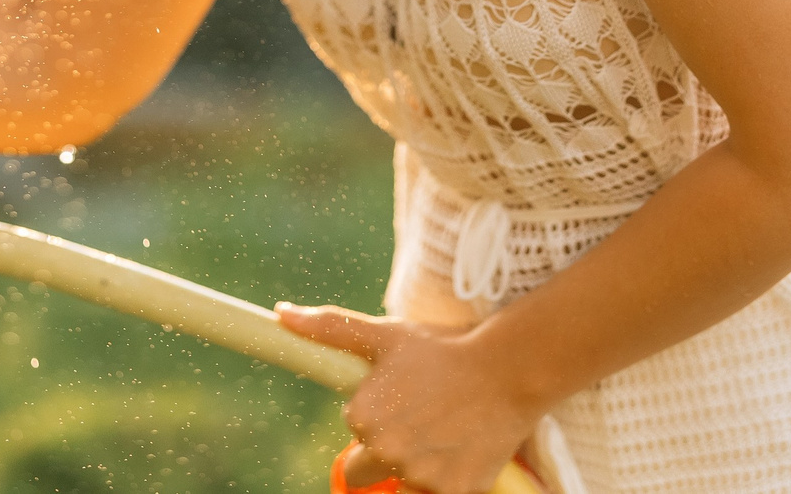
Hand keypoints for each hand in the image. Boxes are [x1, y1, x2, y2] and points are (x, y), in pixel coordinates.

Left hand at [277, 304, 543, 493]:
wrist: (508, 369)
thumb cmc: (443, 350)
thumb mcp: (384, 335)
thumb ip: (328, 328)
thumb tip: (281, 314)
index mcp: (363, 418)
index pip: (356, 433)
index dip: (380, 416)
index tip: (405, 399)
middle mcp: (386, 452)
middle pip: (366, 472)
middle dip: (388, 452)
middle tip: (422, 422)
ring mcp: (420, 477)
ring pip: (403, 485)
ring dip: (418, 467)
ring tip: (445, 432)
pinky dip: (446, 480)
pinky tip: (460, 451)